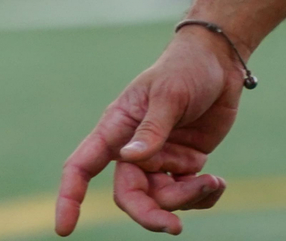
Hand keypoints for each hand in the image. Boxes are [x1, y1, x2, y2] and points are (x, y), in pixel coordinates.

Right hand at [55, 28, 242, 234]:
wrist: (220, 62)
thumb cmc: (186, 68)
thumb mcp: (169, 94)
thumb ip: (152, 129)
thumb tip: (129, 159)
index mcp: (117, 127)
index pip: (82, 165)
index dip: (70, 197)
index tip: (65, 228)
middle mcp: (133, 149)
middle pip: (129, 195)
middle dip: (151, 214)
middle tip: (175, 228)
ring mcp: (159, 159)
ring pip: (162, 200)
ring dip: (187, 199)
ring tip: (212, 181)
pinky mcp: (184, 164)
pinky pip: (187, 196)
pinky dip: (202, 197)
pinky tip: (217, 183)